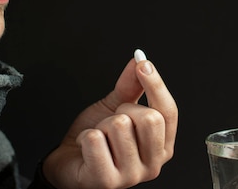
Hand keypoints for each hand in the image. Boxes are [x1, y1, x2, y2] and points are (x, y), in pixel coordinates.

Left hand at [42, 56, 177, 188]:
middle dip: (123, 110)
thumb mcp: (116, 107)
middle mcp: (152, 165)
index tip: (142, 64)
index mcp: (161, 146)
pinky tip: (86, 148)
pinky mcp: (106, 181)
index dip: (156, 84)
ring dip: (101, 125)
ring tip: (98, 137)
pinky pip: (96, 140)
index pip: (169, 112)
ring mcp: (130, 176)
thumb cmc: (96, 139)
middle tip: (111, 121)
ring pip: (120, 126)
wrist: (68, 162)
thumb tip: (140, 60)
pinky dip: (85, 136)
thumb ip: (132, 86)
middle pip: (149, 118)